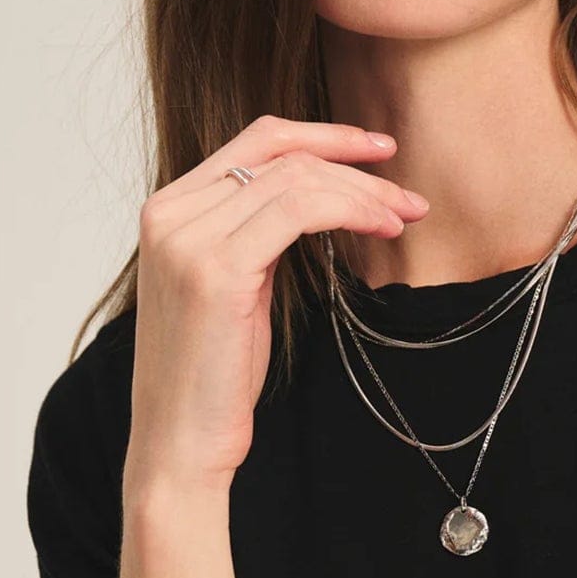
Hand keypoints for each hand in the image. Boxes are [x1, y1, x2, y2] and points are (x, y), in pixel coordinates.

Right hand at [128, 116, 429, 496]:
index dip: (322, 136)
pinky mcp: (216, 270)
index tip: (377, 150)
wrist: (181, 441)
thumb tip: (316, 198)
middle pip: (280, 154)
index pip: (255, 142)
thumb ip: (255, 234)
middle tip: (406, 195)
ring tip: (404, 216)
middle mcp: (170, 213)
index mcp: (170, 210)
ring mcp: (188, 239)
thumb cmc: (213, 375)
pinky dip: (350, 210)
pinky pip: (299, 211)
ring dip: (363, 193)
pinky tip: (381, 228)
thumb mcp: (235, 287)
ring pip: (296, 179)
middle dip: (354, 165)